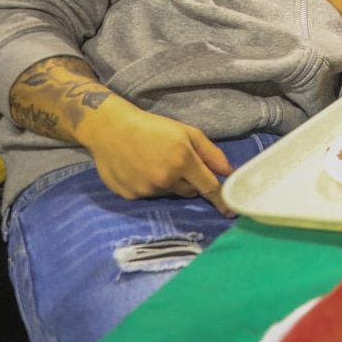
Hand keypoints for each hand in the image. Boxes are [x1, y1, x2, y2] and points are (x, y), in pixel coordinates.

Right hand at [78, 101, 234, 215]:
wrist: (110, 130)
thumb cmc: (153, 128)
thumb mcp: (187, 133)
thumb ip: (211, 154)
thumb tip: (230, 172)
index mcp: (183, 162)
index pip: (209, 188)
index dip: (221, 200)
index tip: (231, 213)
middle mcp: (165, 180)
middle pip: (190, 191)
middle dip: (189, 181)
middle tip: (176, 163)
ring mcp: (146, 190)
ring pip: (169, 193)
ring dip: (169, 183)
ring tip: (154, 163)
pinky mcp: (130, 196)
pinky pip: (149, 195)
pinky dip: (149, 186)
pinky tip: (139, 170)